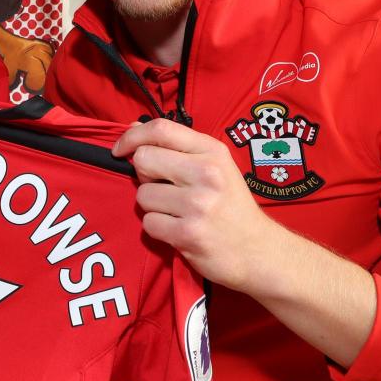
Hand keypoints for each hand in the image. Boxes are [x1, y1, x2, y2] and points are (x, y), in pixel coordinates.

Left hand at [112, 118, 281, 292]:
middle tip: (163, 189)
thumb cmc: (232, 207)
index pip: (160, 128)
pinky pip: (149, 223)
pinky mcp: (188, 234)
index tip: (120, 150)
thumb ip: (177, 148)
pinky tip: (178, 231)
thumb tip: (132, 127)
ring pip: (142, 195)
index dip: (132, 136)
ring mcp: (197, 204)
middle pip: (144, 159)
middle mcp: (206, 173)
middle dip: (143, 176)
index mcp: (212, 151)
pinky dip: (158, 229)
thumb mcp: (216, 167)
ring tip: (177, 213)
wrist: (260, 252)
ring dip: (152, 206)